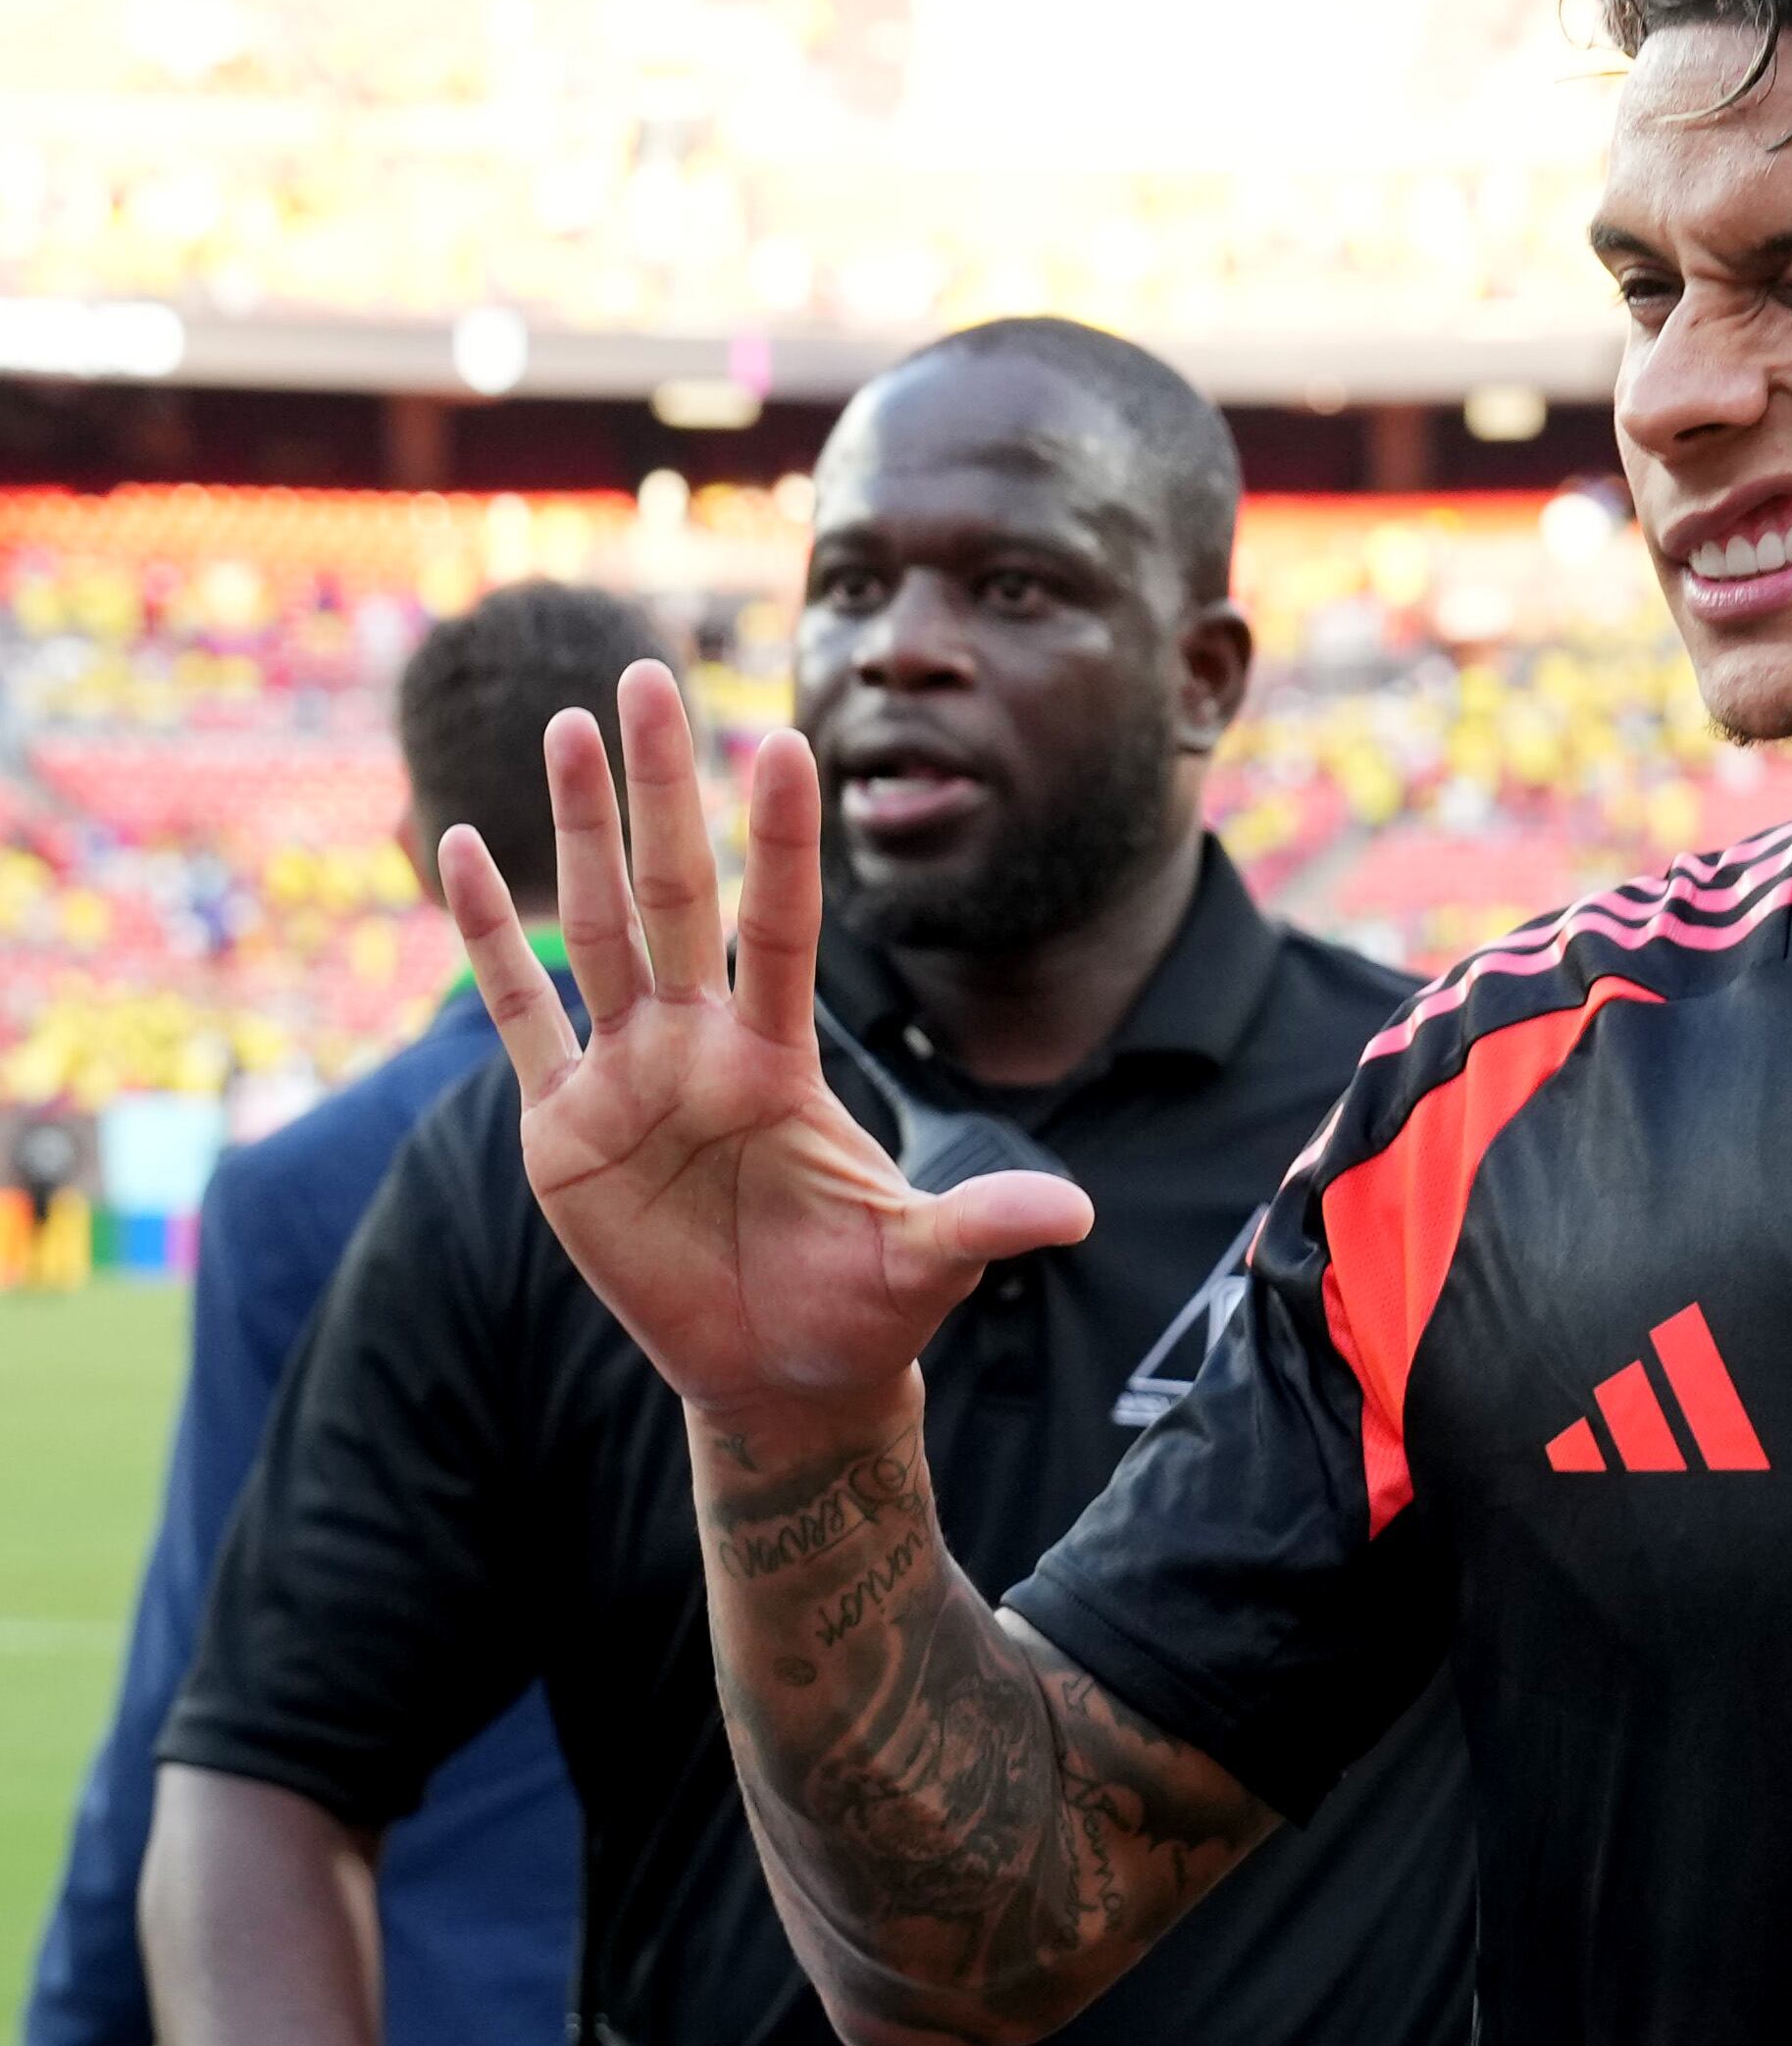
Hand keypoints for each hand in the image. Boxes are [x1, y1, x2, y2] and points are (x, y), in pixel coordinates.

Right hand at [432, 663, 1090, 1451]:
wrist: (783, 1373)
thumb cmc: (861, 1306)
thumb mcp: (925, 1264)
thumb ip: (982, 1227)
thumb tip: (1078, 1217)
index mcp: (781, 1062)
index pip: (783, 926)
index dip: (783, 839)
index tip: (788, 739)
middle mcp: (700, 1047)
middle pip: (675, 893)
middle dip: (661, 788)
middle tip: (647, 672)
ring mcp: (625, 1078)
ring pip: (594, 928)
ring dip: (574, 828)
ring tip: (565, 725)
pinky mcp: (561, 1129)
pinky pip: (518, 1015)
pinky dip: (486, 937)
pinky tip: (459, 846)